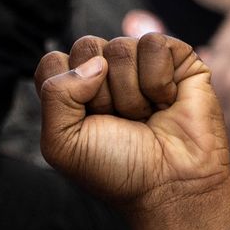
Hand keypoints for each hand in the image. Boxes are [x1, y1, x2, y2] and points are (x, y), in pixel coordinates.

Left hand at [35, 33, 229, 229]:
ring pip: (121, 47)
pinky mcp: (176, 59)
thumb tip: (96, 63)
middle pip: (86, 47)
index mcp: (72, 89)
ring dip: (131, 94)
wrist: (170, 186)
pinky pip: (154, 43)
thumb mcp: (62, 143)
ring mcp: (140, 63)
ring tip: (145, 116)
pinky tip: (166, 102)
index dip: (67, 92)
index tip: (88, 122)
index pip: (54, 61)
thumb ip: (55, 95)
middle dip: (101, 93)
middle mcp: (105, 71)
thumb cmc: (116, 168)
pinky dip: (158, 80)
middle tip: (120, 121)